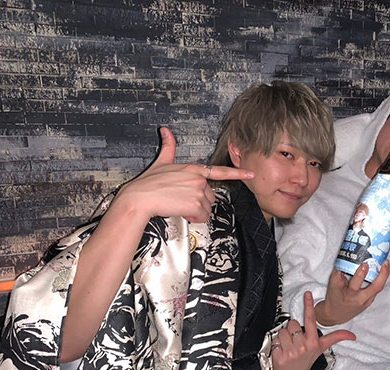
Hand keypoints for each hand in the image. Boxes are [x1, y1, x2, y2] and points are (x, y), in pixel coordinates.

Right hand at [114, 127, 253, 222]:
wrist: (139, 198)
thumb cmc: (148, 184)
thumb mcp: (161, 162)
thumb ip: (168, 147)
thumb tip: (165, 130)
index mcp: (193, 169)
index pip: (220, 171)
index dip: (237, 173)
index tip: (250, 174)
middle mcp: (198, 179)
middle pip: (210, 197)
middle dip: (198, 202)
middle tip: (182, 201)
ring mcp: (198, 191)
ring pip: (206, 208)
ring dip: (194, 211)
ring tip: (178, 205)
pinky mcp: (195, 203)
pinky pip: (201, 216)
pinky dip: (193, 218)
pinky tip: (181, 212)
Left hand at [272, 291, 355, 369]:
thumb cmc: (305, 361)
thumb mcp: (321, 349)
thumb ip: (334, 338)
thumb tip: (352, 336)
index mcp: (313, 342)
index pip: (311, 319)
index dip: (309, 305)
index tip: (307, 294)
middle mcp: (303, 346)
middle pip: (292, 323)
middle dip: (291, 329)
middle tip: (294, 340)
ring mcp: (292, 352)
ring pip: (282, 330)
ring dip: (283, 337)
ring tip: (288, 346)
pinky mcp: (280, 356)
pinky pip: (275, 339)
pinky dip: (276, 344)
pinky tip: (281, 351)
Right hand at [314, 261, 389, 326]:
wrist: (336, 313)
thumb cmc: (334, 298)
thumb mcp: (333, 283)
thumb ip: (340, 270)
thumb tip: (348, 257)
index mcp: (349, 294)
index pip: (356, 284)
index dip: (361, 274)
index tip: (365, 264)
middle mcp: (360, 299)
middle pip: (376, 287)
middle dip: (383, 274)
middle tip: (385, 263)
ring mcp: (367, 301)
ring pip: (379, 288)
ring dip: (384, 275)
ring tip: (385, 264)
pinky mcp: (370, 301)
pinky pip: (377, 289)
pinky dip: (381, 279)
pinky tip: (382, 271)